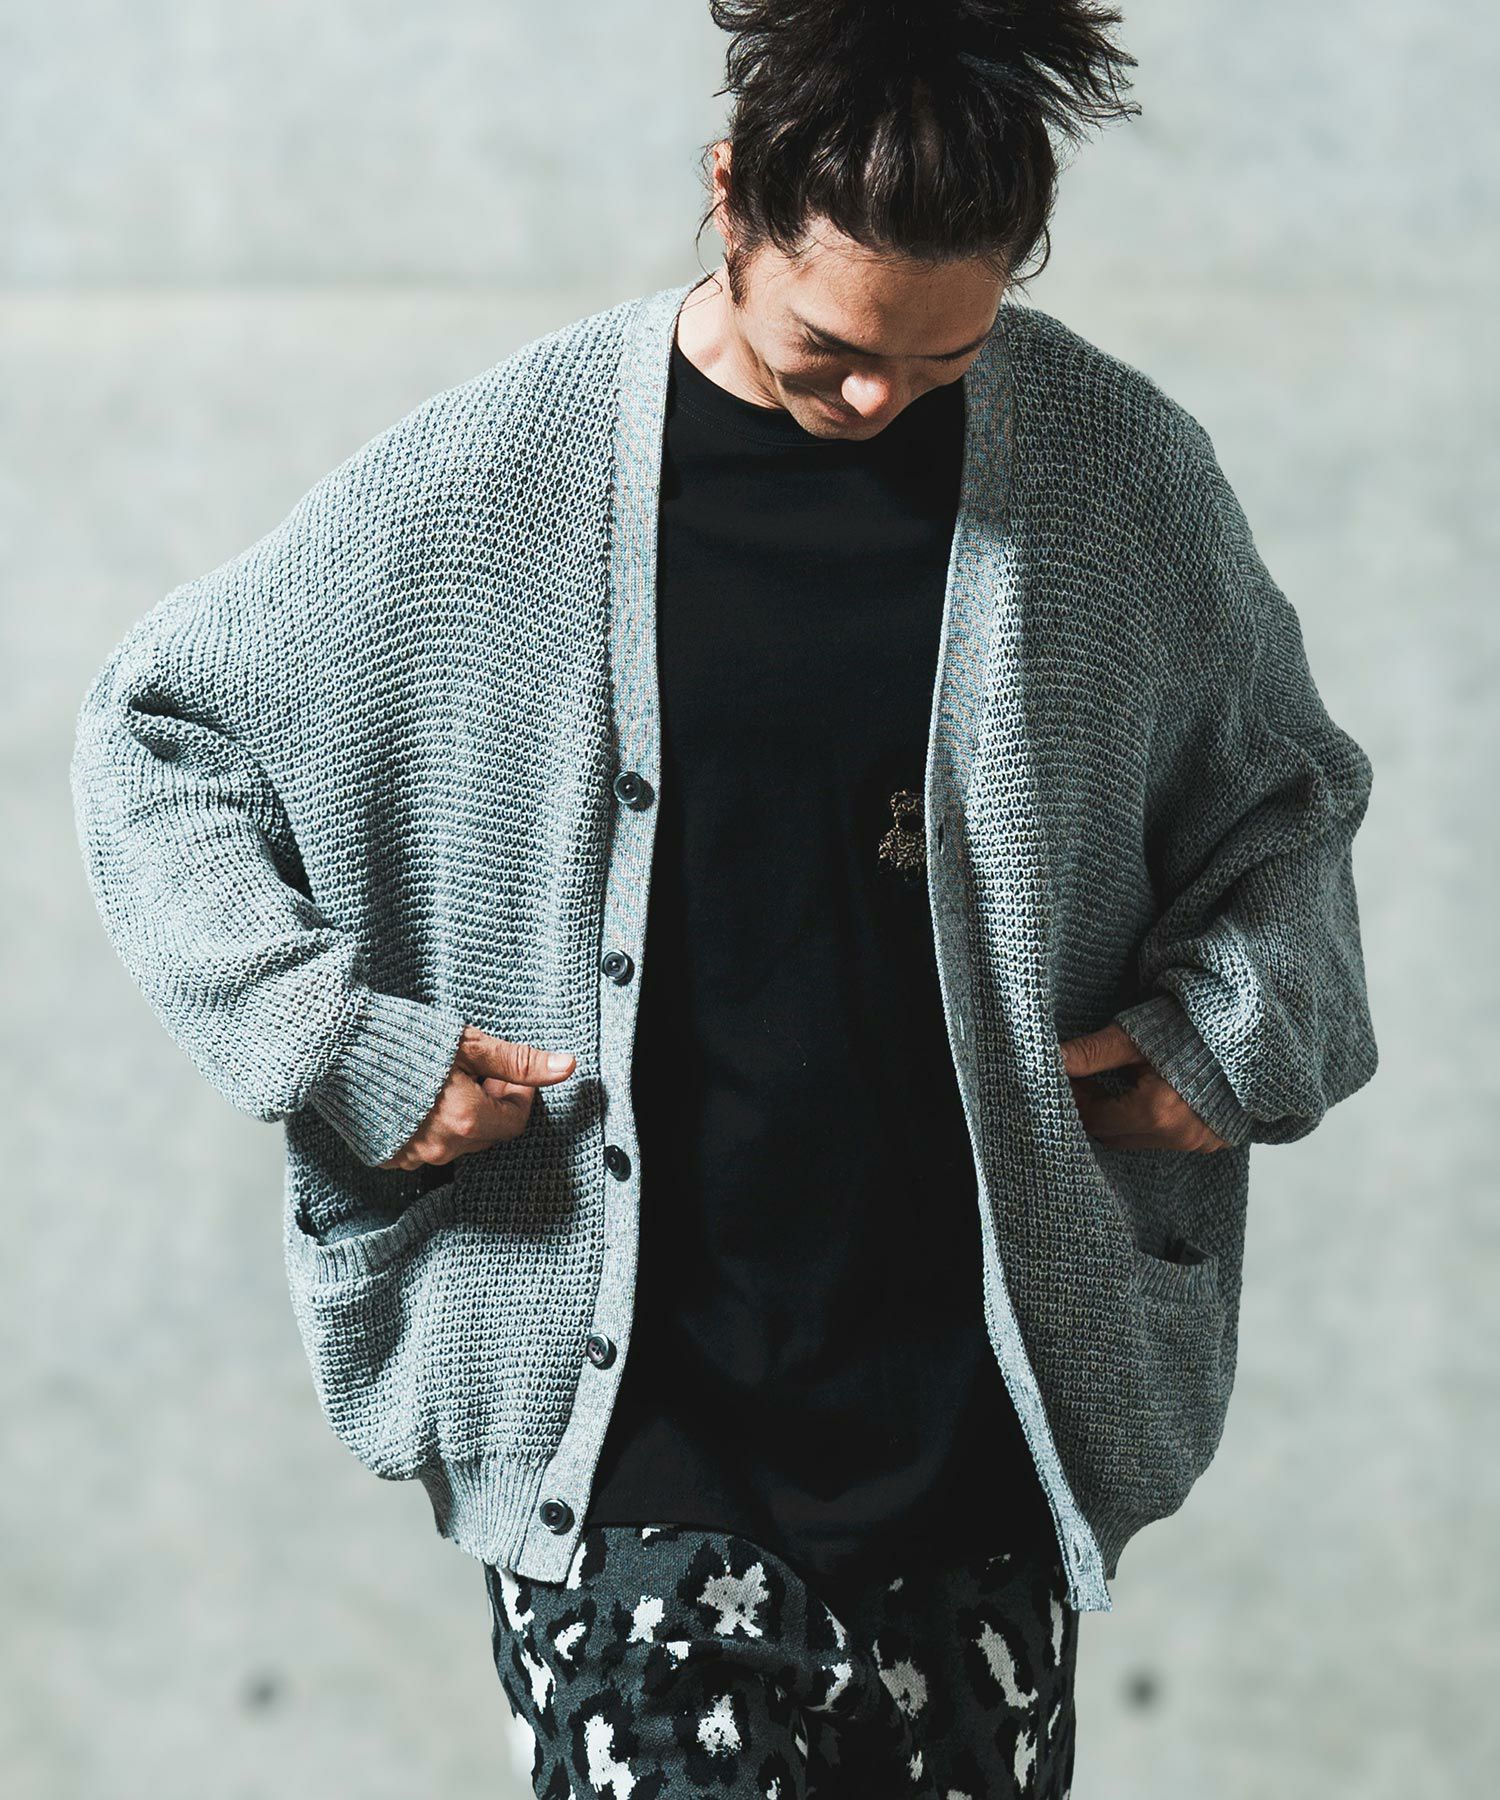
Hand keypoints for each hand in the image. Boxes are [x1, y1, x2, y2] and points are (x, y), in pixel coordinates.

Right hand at [377, 1025, 576, 1169]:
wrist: (333, 1047)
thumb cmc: (401, 1039)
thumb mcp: (469, 1044)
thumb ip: (520, 1061)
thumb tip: (567, 1067)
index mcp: (466, 1120)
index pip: (516, 1119)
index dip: (517, 1091)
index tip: (503, 1069)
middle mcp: (442, 1147)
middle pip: (487, 1132)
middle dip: (491, 1102)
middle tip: (473, 1068)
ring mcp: (411, 1156)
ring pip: (457, 1141)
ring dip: (461, 1114)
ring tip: (442, 1078)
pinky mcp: (386, 1156)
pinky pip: (424, 1147)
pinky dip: (430, 1125)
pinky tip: (417, 1095)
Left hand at [1059, 1023, 1229, 1152]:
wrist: (1250, 1029)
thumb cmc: (1190, 1026)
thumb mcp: (1136, 1036)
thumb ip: (1091, 1053)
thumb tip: (1051, 1058)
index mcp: (1156, 1112)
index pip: (1094, 1119)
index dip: (1076, 1097)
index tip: (1068, 1076)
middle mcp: (1178, 1136)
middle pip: (1113, 1135)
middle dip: (1095, 1109)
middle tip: (1087, 1079)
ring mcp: (1199, 1142)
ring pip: (1139, 1139)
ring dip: (1122, 1117)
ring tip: (1118, 1082)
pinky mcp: (1213, 1140)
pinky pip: (1167, 1139)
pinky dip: (1150, 1121)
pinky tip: (1148, 1092)